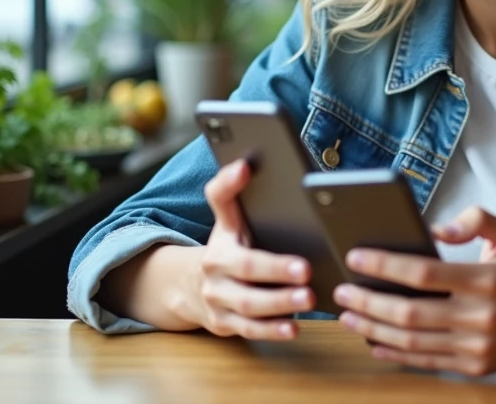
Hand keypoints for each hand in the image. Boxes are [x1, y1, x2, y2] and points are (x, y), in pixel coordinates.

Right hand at [188, 159, 315, 339]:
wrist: (188, 288)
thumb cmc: (224, 249)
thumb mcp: (227, 221)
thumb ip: (230, 192)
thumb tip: (244, 165)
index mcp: (219, 240)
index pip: (223, 209)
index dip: (231, 188)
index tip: (247, 173)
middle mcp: (214, 270)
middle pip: (246, 270)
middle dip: (276, 271)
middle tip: (306, 270)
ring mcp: (218, 300)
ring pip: (249, 305)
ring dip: (279, 304)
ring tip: (308, 298)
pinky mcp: (224, 324)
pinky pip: (249, 329)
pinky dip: (271, 330)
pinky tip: (293, 327)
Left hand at [332, 206, 495, 375]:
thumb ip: (476, 219)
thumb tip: (437, 228)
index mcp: (485, 279)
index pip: (423, 272)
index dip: (385, 264)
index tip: (356, 256)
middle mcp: (480, 316)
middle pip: (409, 311)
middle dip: (368, 300)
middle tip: (341, 290)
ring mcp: (477, 345)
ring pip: (412, 340)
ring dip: (373, 328)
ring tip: (348, 315)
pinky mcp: (476, 365)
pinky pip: (426, 361)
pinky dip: (395, 353)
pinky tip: (374, 341)